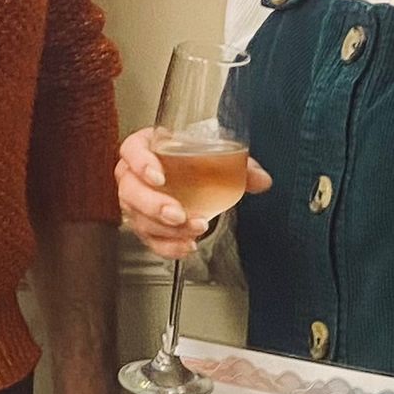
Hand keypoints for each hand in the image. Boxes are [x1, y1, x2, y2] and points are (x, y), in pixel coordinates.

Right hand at [116, 128, 271, 260]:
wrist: (188, 176)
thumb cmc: (191, 160)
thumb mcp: (217, 157)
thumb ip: (240, 167)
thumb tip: (262, 180)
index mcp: (146, 147)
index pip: (132, 150)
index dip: (141, 163)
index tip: (158, 177)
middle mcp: (134, 175)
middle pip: (130, 191)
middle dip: (154, 206)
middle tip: (177, 214)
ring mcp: (136, 202)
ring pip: (138, 218)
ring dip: (165, 229)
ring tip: (193, 230)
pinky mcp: (143, 225)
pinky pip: (149, 240)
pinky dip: (167, 247)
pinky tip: (186, 246)